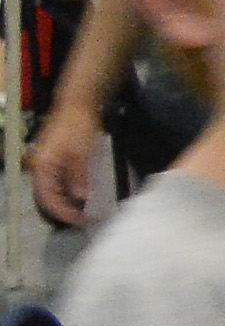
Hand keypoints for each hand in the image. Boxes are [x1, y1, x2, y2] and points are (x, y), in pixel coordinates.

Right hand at [26, 104, 98, 229]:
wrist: (77, 105)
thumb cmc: (78, 127)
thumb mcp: (81, 154)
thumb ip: (78, 177)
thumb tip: (80, 198)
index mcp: (41, 167)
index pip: (48, 198)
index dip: (63, 212)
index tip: (81, 221)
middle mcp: (39, 167)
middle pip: (47, 196)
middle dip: (64, 210)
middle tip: (84, 220)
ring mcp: (45, 163)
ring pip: (52, 190)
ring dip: (66, 202)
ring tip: (83, 211)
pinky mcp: (54, 160)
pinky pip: (58, 181)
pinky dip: (68, 191)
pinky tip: (80, 196)